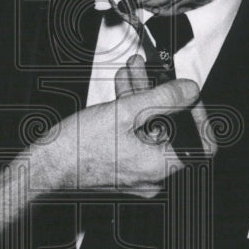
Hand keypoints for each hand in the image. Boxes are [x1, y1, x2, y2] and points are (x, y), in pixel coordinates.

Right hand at [30, 73, 202, 198]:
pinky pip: (136, 139)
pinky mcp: (122, 168)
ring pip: (152, 131)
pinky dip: (131, 115)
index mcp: (160, 166)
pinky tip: (123, 89)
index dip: (199, 115)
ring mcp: (137, 173)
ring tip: (133, 73)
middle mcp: (153, 175)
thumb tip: (189, 90)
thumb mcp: (125, 112)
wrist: (46, 167)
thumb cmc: (77, 150)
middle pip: (172, 131)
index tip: (187, 96)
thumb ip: (163, 98)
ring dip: (143, 99)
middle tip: (153, 74)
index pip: (202, 145)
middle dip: (162, 96)